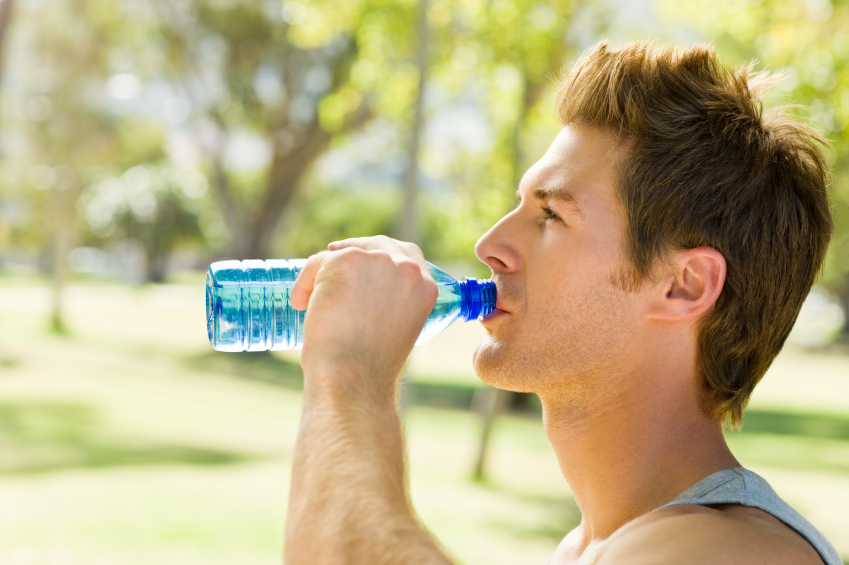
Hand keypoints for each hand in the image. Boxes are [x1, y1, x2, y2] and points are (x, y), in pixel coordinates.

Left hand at [290, 236, 437, 404]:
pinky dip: (304, 283)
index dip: (383, 255)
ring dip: (324, 275)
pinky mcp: (344, 261)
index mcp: (426, 288)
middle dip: (356, 249)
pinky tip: (301, 304)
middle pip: (378, 244)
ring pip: (343, 255)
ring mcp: (376, 261)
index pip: (408, 256)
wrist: (353, 376)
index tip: (364, 260)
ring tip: (311, 304)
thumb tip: (364, 299)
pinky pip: (317, 263)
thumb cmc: (370, 369)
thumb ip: (391, 307)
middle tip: (333, 258)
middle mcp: (406, 269)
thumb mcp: (397, 332)